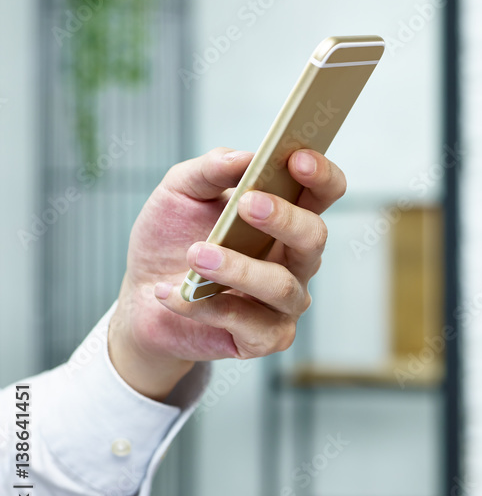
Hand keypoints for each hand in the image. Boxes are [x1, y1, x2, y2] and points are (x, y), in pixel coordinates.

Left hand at [108, 147, 344, 399]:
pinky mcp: (266, 338)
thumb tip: (244, 157)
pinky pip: (247, 324)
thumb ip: (209, 170)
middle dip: (284, 219)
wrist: (142, 298)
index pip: (325, 192)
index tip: (298, 159)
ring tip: (194, 255)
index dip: (321, 175)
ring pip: (282, 286)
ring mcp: (285, 301)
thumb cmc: (171, 239)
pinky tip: (172, 294)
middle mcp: (296, 259)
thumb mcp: (179, 192)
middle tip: (246, 203)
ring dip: (238, 269)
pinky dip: (204, 307)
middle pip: (315, 237)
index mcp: (287, 216)